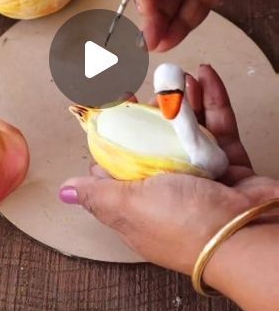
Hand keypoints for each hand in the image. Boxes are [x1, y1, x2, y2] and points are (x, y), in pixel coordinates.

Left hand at [59, 65, 278, 276]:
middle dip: (150, 113)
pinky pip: (220, 126)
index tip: (110, 109)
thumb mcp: (130, 205)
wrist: (246, 235)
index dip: (115, 137)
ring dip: (182, 100)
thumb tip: (65, 193)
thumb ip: (99, 194)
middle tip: (144, 88)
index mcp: (140, 204)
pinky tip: (205, 76)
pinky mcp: (231, 164)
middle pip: (155, 143)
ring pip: (187, 130)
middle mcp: (170, 191)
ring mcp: (202, 178)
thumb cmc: (185, 224)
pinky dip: (213, 100)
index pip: (120, 166)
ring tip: (176, 75)